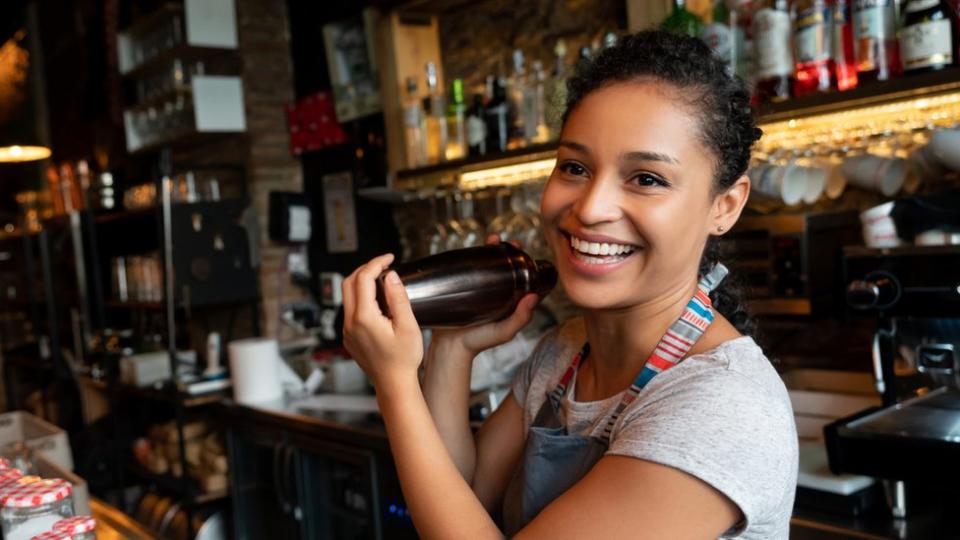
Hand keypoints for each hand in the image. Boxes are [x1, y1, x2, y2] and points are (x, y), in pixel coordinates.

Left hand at [342, 253, 423, 389]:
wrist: (394, 384)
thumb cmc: (403, 359)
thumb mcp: (408, 326)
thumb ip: (398, 298)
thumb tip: (390, 276)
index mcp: (364, 318)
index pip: (364, 278)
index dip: (377, 263)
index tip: (390, 258)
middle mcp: (350, 323)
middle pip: (348, 282)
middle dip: (365, 269)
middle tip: (384, 265)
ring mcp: (347, 331)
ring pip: (347, 296)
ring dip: (362, 283)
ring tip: (382, 280)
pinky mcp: (349, 337)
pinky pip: (350, 310)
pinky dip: (360, 297)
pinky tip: (377, 300)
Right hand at [430, 235, 538, 358]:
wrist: (449, 347)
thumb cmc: (479, 342)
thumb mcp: (505, 332)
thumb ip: (521, 318)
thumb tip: (533, 296)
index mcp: (509, 302)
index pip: (520, 278)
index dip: (524, 263)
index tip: (524, 251)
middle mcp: (495, 294)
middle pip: (503, 267)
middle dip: (506, 252)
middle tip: (508, 242)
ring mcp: (477, 290)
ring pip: (486, 265)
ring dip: (489, 250)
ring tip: (493, 239)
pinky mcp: (461, 289)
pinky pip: (468, 270)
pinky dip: (471, 257)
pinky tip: (473, 248)